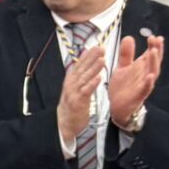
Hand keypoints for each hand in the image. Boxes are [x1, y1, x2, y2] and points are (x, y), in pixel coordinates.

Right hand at [57, 33, 105, 147]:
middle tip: (100, 49)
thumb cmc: (74, 103)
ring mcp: (73, 91)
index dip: (88, 55)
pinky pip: (86, 91)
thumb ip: (82, 72)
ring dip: (93, 68)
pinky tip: (98, 78)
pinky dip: (92, 84)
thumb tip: (86, 58)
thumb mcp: (76, 86)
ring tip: (102, 60)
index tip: (97, 46)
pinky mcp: (78, 100)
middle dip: (91, 58)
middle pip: (82, 68)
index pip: (80, 64)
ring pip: (85, 77)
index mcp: (72, 78)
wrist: (66, 121)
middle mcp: (71, 83)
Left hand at [108, 31, 163, 129]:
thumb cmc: (123, 87)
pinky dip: (148, 83)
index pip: (150, 55)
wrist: (117, 106)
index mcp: (141, 68)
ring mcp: (143, 85)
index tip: (153, 36)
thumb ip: (126, 54)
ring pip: (152, 73)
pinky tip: (150, 76)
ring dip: (153, 62)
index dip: (153, 46)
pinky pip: (146, 89)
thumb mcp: (122, 67)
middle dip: (156, 51)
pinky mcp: (139, 95)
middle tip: (156, 40)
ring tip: (153, 52)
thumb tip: (129, 37)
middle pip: (154, 61)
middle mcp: (145, 75)